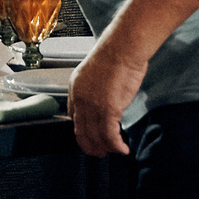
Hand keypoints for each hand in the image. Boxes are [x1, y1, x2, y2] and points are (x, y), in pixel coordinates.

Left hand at [69, 30, 144, 156]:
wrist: (124, 46)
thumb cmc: (118, 51)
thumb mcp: (98, 69)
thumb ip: (98, 85)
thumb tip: (107, 97)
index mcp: (75, 87)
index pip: (74, 117)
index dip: (82, 130)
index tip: (89, 137)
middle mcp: (81, 98)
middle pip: (82, 131)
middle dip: (91, 145)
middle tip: (99, 152)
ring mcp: (93, 105)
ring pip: (96, 136)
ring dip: (105, 148)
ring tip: (113, 152)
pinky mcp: (109, 109)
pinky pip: (110, 135)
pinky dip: (116, 146)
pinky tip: (122, 149)